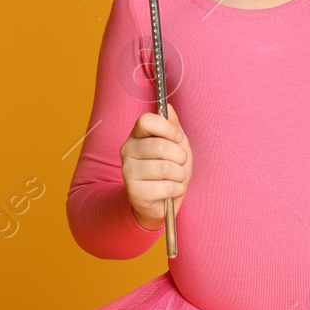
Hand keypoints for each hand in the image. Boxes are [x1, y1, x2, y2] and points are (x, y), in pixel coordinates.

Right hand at [121, 101, 191, 229]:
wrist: (161, 202)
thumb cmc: (169, 170)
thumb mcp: (176, 145)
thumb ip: (172, 126)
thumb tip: (168, 106)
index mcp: (136, 135)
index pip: (146, 120)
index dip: (168, 128)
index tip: (178, 138)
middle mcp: (127, 151)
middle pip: (160, 145)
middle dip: (181, 156)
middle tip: (181, 163)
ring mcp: (128, 172)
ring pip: (165, 167)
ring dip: (181, 174)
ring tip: (178, 177)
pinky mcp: (134, 192)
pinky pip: (166, 186)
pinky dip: (178, 189)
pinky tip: (173, 190)